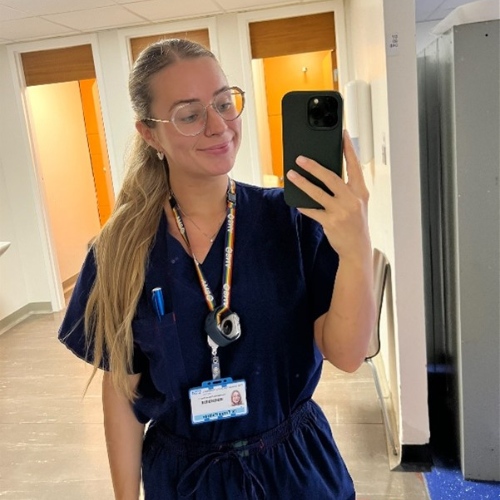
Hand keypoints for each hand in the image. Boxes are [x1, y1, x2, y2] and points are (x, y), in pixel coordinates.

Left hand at [285, 130, 370, 260]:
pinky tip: (296, 201)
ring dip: (302, 183)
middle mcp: (352, 199)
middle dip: (314, 166)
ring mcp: (341, 211)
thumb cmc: (355, 222)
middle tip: (300, 158)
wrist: (357, 247)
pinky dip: (304, 206)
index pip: (354, 165)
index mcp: (361, 191)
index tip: (342, 134)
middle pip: (331, 177)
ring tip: (291, 175)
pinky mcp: (331, 222)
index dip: (348, 149)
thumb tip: (324, 172)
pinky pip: (312, 211)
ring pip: (317, 193)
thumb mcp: (357, 202)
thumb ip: (346, 188)